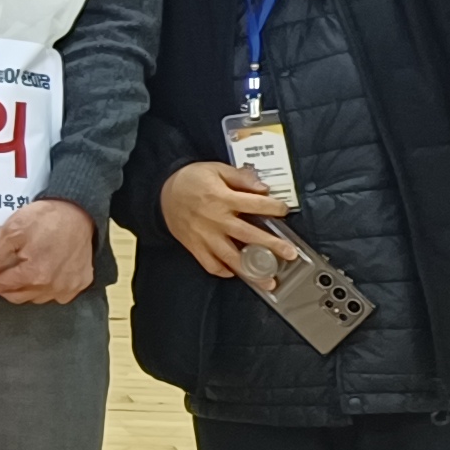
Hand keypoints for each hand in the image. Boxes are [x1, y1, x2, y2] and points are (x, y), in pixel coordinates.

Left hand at [0, 196, 98, 306]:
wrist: (79, 212)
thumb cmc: (45, 218)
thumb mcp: (12, 229)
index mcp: (34, 274)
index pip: (0, 286)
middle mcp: (51, 287)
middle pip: (17, 296)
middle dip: (4, 287)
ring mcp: (67, 288)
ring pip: (36, 298)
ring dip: (25, 289)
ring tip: (21, 273)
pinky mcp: (80, 284)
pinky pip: (56, 295)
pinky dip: (46, 289)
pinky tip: (43, 275)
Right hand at [159, 162, 298, 280]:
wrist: (160, 193)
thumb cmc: (190, 180)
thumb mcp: (215, 169)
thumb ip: (240, 177)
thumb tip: (263, 187)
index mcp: (222, 198)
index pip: (255, 204)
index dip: (273, 208)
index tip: (284, 211)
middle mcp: (216, 220)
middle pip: (249, 235)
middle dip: (272, 246)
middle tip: (290, 254)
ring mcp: (205, 236)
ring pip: (232, 257)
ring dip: (252, 270)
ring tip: (268, 279)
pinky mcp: (195, 246)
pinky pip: (211, 265)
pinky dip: (224, 271)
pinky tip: (236, 272)